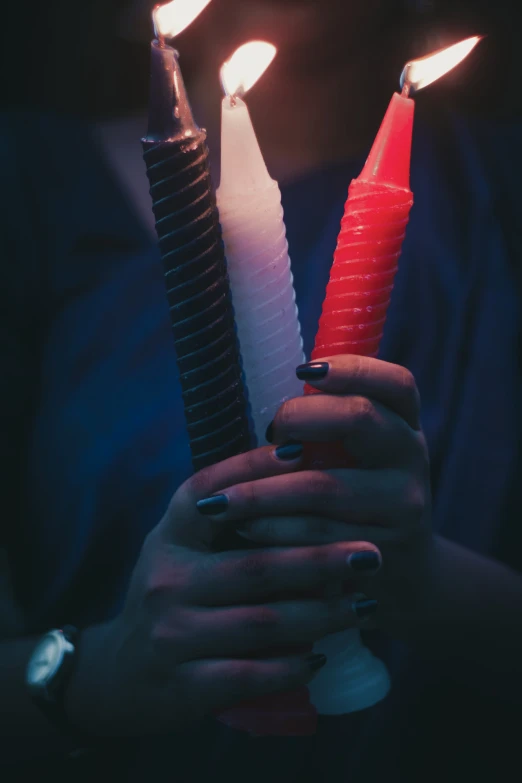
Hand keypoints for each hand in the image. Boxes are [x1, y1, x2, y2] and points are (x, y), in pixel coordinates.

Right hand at [64, 442, 381, 736]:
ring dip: (321, 615)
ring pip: (261, 622)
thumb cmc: (170, 598)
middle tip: (370, 555)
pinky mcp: (183, 683)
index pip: (207, 489)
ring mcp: (171, 633)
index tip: (304, 452)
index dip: (252, 468)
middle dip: (320, 559)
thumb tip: (300, 471)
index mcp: (169, 535)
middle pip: (255, 564)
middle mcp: (165, 579)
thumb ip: (225, 518)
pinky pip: (249, 674)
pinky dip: (290, 666)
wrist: (120, 675)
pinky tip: (321, 657)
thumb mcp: (182, 548)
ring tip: (366, 607)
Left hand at [216, 355, 432, 637]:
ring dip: (261, 491)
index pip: (394, 382)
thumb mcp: (362, 453)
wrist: (405, 574)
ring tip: (220, 497)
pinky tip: (243, 526)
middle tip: (266, 434)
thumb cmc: (359, 494)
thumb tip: (266, 391)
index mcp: (407, 422)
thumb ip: (332, 421)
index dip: (349, 369)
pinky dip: (272, 528)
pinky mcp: (382, 548)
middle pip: (358, 418)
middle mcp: (412, 456)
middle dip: (296, 418)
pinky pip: (317, 533)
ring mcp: (403, 504)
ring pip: (324, 486)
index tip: (302, 371)